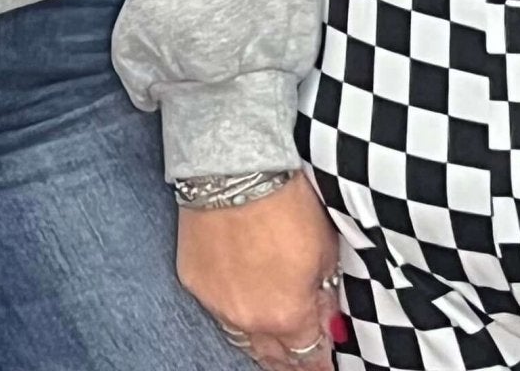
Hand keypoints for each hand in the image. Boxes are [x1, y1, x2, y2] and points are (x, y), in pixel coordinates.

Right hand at [177, 174, 339, 369]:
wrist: (234, 168)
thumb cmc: (286, 200)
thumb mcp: (325, 247)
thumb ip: (324, 291)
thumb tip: (326, 317)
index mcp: (287, 315)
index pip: (307, 355)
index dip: (319, 360)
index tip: (326, 364)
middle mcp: (248, 320)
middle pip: (270, 356)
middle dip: (289, 358)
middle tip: (301, 356)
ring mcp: (216, 303)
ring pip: (241, 337)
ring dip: (260, 337)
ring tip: (273, 334)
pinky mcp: (193, 281)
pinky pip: (216, 308)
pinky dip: (232, 308)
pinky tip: (242, 298)